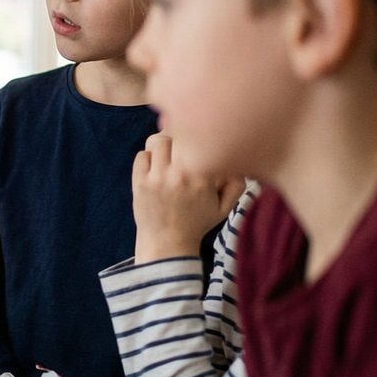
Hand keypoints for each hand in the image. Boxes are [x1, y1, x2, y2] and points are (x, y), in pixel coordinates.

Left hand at [132, 134, 241, 262]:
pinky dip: (148, 157)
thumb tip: (236, 159)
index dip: (200, 136)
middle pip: (177, 133)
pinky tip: (156, 169)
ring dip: (163, 146)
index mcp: (203, 176)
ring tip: (169, 158)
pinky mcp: (139, 182)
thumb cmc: (197, 223)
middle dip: (181, 137)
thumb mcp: (225, 207)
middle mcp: (179, 174)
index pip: (200, 139)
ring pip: (157, 141)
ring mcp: (156, 178)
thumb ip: (237, 183)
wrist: (167, 243)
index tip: (200, 143)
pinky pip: (142, 155)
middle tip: (183, 148)